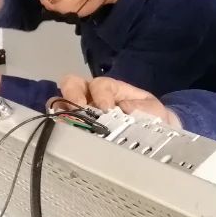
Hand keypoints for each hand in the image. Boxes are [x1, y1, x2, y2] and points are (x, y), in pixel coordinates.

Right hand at [59, 75, 179, 126]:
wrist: (155, 133)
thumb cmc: (150, 117)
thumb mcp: (151, 109)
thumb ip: (139, 107)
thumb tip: (121, 108)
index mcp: (110, 88)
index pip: (99, 84)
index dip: (100, 94)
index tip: (106, 109)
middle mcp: (91, 95)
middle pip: (72, 84)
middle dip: (71, 94)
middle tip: (77, 109)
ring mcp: (80, 109)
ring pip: (61, 100)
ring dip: (61, 109)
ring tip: (65, 122)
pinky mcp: (75, 125)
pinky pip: (61, 120)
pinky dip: (60, 124)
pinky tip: (64, 133)